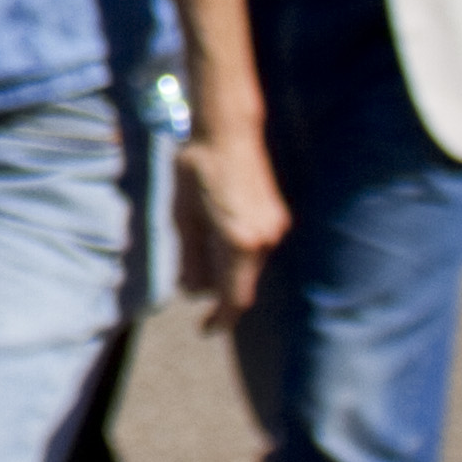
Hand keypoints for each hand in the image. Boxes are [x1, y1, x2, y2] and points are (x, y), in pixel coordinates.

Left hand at [172, 122, 289, 329]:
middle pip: (243, 284)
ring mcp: (276, 228)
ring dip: (228, 272)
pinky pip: (257, 249)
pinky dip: (238, 256)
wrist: (228, 131)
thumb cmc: (197, 168)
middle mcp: (265, 240)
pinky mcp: (278, 217)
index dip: (221, 319)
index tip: (206, 330)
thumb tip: (192, 290)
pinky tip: (218, 240)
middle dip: (219, 293)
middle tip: (195, 291)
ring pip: (250, 268)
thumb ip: (190, 255)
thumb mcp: (183, 214)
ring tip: (200, 259)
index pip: (234, 297)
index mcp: (240, 242)